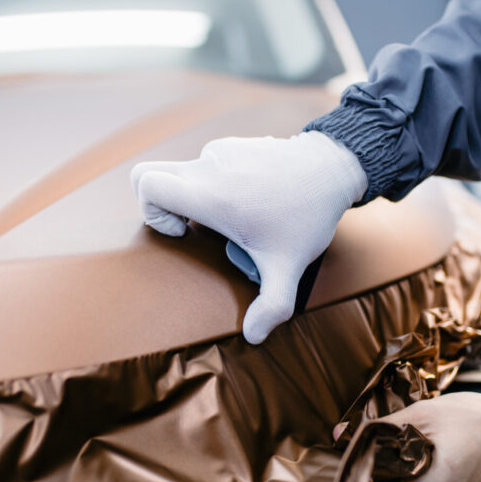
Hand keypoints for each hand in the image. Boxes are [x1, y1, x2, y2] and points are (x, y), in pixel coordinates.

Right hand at [131, 132, 367, 343]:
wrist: (333, 167)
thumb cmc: (307, 216)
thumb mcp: (289, 267)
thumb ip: (271, 306)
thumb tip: (253, 336)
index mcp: (210, 195)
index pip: (147, 184)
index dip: (152, 212)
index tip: (184, 232)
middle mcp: (209, 167)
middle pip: (149, 174)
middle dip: (161, 205)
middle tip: (193, 227)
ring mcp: (220, 151)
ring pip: (184, 173)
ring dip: (199, 198)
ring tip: (240, 218)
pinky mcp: (233, 144)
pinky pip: (207, 165)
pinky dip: (217, 184)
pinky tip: (252, 201)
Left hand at [379, 392, 480, 481]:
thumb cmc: (479, 421)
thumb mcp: (425, 414)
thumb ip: (382, 428)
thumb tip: (344, 435)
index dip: (373, 459)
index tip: (375, 440)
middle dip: (388, 464)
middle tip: (402, 438)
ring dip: (401, 471)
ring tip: (421, 445)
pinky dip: (415, 477)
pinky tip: (429, 456)